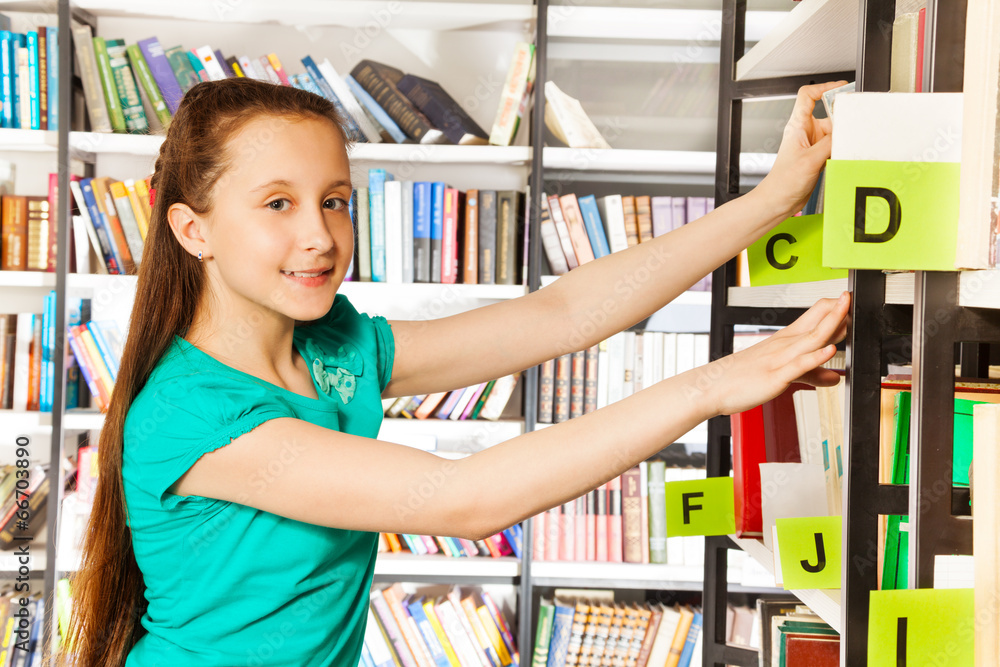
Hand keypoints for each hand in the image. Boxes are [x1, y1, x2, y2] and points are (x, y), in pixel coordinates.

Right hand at [707, 291, 850, 415]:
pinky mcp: (776, 376)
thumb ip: (811, 374)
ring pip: (812, 337)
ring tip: (848, 310)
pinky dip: (815, 357)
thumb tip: (834, 377)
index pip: (816, 314)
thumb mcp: (782, 373)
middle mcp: (785, 344)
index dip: (837, 308)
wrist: (712, 387)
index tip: (851, 304)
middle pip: (818, 320)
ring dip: (832, 323)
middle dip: (839, 309)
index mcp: (786, 339)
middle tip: (853, 300)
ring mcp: (780, 358)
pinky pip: (798, 364)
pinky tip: (830, 350)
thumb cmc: (742, 377)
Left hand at [755, 81, 845, 219]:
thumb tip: (846, 132)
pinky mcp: (817, 157)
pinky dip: (842, 148)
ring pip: (835, 132)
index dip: (825, 87)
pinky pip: (835, 146)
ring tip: (849, 145)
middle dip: (842, 119)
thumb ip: (830, 143)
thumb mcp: (810, 160)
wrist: (778, 201)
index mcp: (797, 126)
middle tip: (855, 124)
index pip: (808, 96)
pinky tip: (845, 155)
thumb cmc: (783, 182)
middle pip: (829, 115)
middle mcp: (805, 132)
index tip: (842, 87)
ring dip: (843, 137)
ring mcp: (812, 144)